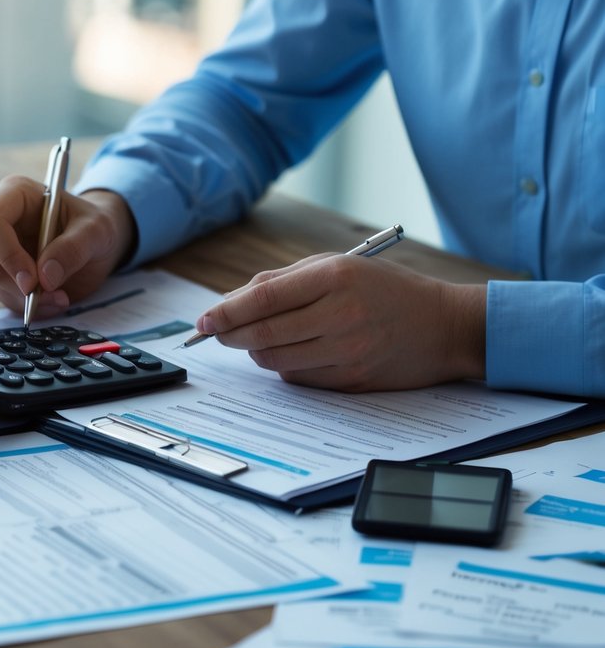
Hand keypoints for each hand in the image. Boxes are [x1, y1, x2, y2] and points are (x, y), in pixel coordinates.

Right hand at [0, 178, 134, 315]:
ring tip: (53, 299)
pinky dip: (14, 303)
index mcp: (14, 193)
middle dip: (4, 281)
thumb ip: (74, 248)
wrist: (91, 244)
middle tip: (40, 296)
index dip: (5, 254)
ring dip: (12, 296)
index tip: (32, 282)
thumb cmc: (92, 227)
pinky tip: (42, 301)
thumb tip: (45, 277)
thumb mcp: (97, 231)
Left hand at [198, 254, 485, 391]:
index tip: (202, 320)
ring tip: (258, 339)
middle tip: (217, 332)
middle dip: (230, 335)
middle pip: (263, 334)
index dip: (226, 312)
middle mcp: (340, 315)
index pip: (263, 298)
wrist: (444, 326)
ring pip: (275, 360)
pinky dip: (284, 367)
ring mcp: (348, 351)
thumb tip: (230, 302)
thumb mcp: (336, 266)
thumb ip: (282, 281)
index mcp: (334, 277)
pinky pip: (298, 378)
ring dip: (255, 352)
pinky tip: (295, 352)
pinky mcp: (352, 380)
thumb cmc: (384, 289)